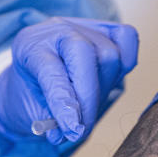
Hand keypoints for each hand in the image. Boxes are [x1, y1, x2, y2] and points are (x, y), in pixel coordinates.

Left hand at [0, 18, 138, 143]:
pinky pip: (127, 39)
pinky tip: (109, 81)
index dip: (64, 103)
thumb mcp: (32, 110)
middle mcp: (57, 31)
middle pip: (85, 54)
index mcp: (30, 46)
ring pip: (110, 55)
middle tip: (83, 128)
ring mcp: (84, 27)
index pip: (51, 71)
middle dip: (88, 98)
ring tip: (88, 107)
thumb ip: (52, 120)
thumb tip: (74, 130)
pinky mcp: (107, 30)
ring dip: (103, 90)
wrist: (38, 78)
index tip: (73, 129)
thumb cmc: (35, 94)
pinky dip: (126, 61)